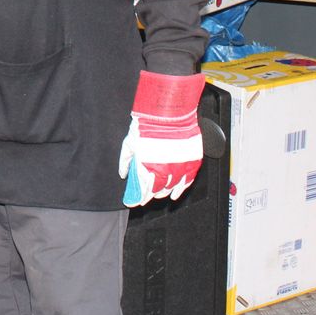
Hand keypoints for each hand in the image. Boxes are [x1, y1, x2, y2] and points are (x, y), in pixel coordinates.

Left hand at [118, 72, 205, 206]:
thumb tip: (123, 173)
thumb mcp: (129, 143)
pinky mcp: (191, 161)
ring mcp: (179, 166)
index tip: (135, 202)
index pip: (143, 190)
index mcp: (148, 167)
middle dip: (151, 195)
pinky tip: (178, 192)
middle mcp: (164, 170)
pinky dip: (183, 188)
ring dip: (166, 193)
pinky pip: (188, 180)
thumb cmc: (147, 125)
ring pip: (173, 187)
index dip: (139, 198)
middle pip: (158, 190)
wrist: (168, 112)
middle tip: (147, 196)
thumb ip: (125, 161)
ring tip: (161, 194)